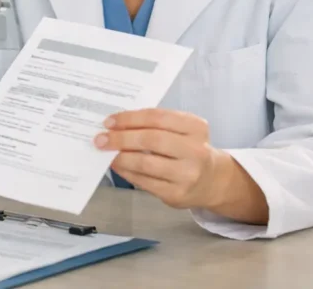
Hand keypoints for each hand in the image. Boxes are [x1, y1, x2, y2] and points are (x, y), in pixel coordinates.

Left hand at [95, 108, 228, 209]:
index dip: (130, 118)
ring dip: (120, 156)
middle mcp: (195, 150)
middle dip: (121, 138)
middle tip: (101, 138)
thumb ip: (155, 124)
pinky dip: (126, 172)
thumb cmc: (187, 149)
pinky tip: (117, 165)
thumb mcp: (181, 130)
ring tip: (106, 153)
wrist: (211, 181)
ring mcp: (187, 174)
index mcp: (196, 127)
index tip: (109, 121)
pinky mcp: (176, 194)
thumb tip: (116, 125)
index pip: (158, 117)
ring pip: (145, 163)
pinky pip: (144, 181)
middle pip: (151, 139)